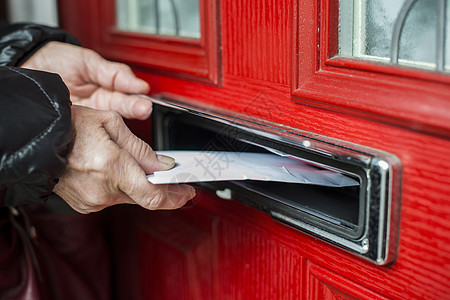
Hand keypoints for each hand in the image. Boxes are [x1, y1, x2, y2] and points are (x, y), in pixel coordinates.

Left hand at [22, 42, 150, 119]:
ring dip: (120, 120)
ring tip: (132, 114)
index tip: (145, 98)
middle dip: (135, 108)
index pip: (129, 96)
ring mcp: (89, 118)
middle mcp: (100, 106)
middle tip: (143, 108)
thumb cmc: (54, 61)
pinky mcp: (75, 128)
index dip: (138, 98)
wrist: (24, 66)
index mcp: (106, 90)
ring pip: (109, 122)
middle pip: (123, 110)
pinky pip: (89, 131)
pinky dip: (99, 130)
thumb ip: (113, 73)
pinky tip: (106, 126)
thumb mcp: (87, 61)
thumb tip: (139, 84)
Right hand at [54, 105, 195, 213]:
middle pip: (144, 196)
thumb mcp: (111, 124)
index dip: (176, 197)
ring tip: (137, 165)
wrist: (37, 138)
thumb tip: (162, 164)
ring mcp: (92, 200)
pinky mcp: (85, 204)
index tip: (188, 192)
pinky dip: (121, 185)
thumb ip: (141, 149)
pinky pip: (112, 196)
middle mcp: (103, 190)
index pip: (154, 195)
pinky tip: (118, 171)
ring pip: (129, 195)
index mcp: (112, 168)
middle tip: (173, 180)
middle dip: (161, 187)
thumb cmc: (70, 126)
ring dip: (138, 183)